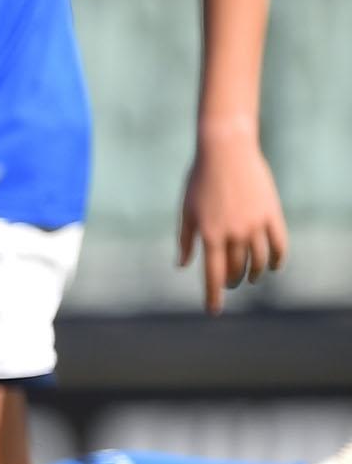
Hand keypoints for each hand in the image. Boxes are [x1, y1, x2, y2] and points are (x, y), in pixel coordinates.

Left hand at [177, 127, 287, 313]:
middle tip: (230, 285)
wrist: (226, 152)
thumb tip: (184, 265)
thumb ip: (186, 240)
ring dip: (255, 273)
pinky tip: (274, 266)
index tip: (214, 311)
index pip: (213, 274)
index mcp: (210, 234)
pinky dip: (278, 259)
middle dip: (233, 281)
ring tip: (251, 278)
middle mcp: (234, 233)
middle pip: (237, 269)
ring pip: (259, 260)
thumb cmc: (199, 180)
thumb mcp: (186, 210)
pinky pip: (280, 244)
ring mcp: (255, 224)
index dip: (213, 295)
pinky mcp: (272, 214)